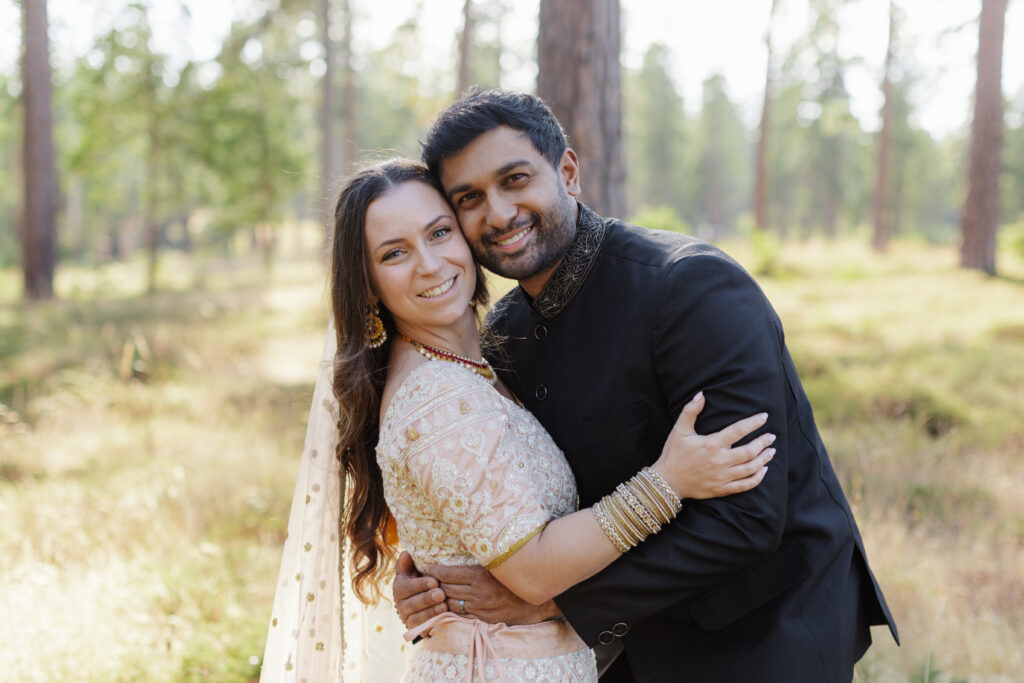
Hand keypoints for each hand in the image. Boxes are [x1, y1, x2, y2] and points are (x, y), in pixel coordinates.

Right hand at [393, 551, 446, 628]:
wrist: (428, 600)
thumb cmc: (423, 580)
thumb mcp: (415, 570)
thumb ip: (409, 563)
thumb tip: (405, 554)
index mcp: (399, 588)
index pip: (406, 587)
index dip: (420, 585)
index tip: (435, 581)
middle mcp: (400, 605)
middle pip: (412, 603)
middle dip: (427, 598)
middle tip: (441, 594)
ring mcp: (407, 618)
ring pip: (417, 617)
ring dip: (431, 611)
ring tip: (444, 605)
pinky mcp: (416, 629)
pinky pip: (422, 628)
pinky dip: (432, 622)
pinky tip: (443, 616)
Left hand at [425, 563, 560, 625]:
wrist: (532, 601)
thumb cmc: (514, 577)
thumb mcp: (497, 564)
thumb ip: (480, 557)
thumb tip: (463, 542)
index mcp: (479, 576)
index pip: (448, 574)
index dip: (434, 571)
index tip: (428, 567)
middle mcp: (477, 593)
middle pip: (446, 588)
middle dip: (434, 584)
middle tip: (426, 579)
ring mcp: (479, 608)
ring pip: (450, 602)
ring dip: (441, 597)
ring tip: (433, 591)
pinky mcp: (481, 618)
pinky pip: (459, 615)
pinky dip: (451, 609)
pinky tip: (446, 604)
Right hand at [652, 391, 775, 498]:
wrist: (667, 481)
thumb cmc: (673, 453)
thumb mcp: (679, 430)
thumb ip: (690, 411)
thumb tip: (701, 394)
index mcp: (711, 444)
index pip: (738, 430)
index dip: (754, 423)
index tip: (765, 417)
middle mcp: (720, 461)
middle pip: (750, 451)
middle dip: (763, 442)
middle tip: (772, 436)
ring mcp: (722, 477)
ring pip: (750, 468)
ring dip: (764, 459)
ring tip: (771, 451)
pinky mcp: (722, 489)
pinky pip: (745, 485)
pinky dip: (757, 478)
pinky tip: (763, 470)